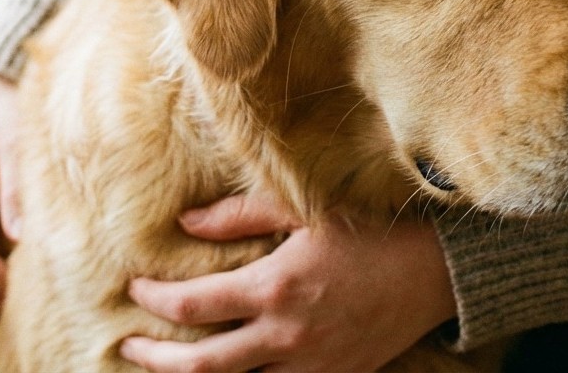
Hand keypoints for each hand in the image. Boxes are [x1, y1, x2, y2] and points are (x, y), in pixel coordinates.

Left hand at [119, 195, 456, 372]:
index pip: (190, 306)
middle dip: (154, 357)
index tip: (136, 287)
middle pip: (199, 367)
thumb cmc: (373, 230)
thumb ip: (240, 216)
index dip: (153, 300)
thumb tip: (185, 222)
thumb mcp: (305, 209)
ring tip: (170, 366)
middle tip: (128, 345)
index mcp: (275, 289)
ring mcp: (310, 367)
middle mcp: (286, 338)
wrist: (439, 271)